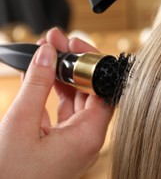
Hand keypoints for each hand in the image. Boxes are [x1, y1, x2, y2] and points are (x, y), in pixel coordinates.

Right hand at [0, 27, 112, 178]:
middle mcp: (87, 139)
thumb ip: (37, 85)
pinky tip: (43, 76)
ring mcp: (75, 142)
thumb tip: (48, 52)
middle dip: (75, 65)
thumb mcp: (19, 124)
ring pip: (76, 101)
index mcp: (89, 136)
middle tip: (58, 43)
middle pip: (90, 93)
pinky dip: (53, 94)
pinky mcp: (62, 144)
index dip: (92, 65)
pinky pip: (63, 112)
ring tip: (48, 52)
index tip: (75, 44)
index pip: (103, 91)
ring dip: (63, 77)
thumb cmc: (9, 175)